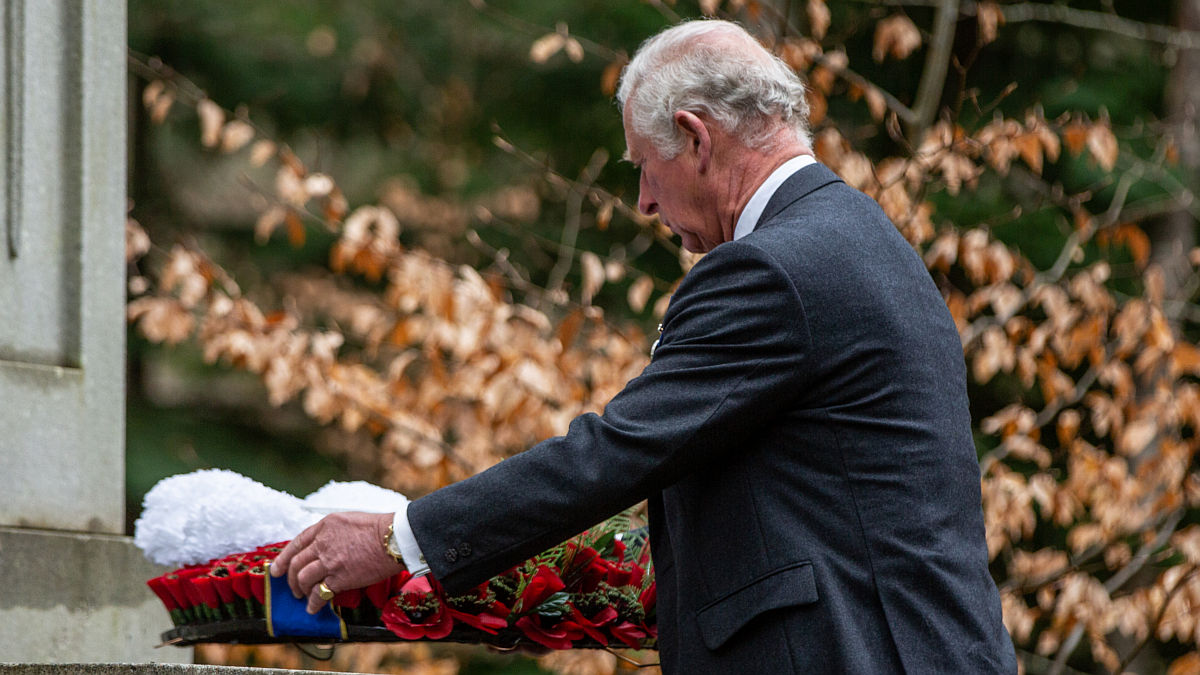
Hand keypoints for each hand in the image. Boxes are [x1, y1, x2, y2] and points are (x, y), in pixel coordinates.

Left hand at [270, 511, 403, 613]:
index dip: (283, 558)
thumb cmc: (378, 528)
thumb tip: (323, 547)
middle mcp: (322, 543)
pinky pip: (318, 593)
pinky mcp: (339, 578)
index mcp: (324, 526)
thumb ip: (332, 532)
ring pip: (303, 579)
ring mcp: (329, 561)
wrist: (394, 539)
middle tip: (292, 588)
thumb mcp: (349, 520)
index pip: (296, 543)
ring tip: (303, 598)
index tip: (275, 569)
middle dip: (290, 578)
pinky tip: (313, 608)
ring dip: (300, 591)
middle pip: (296, 563)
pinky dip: (313, 603)